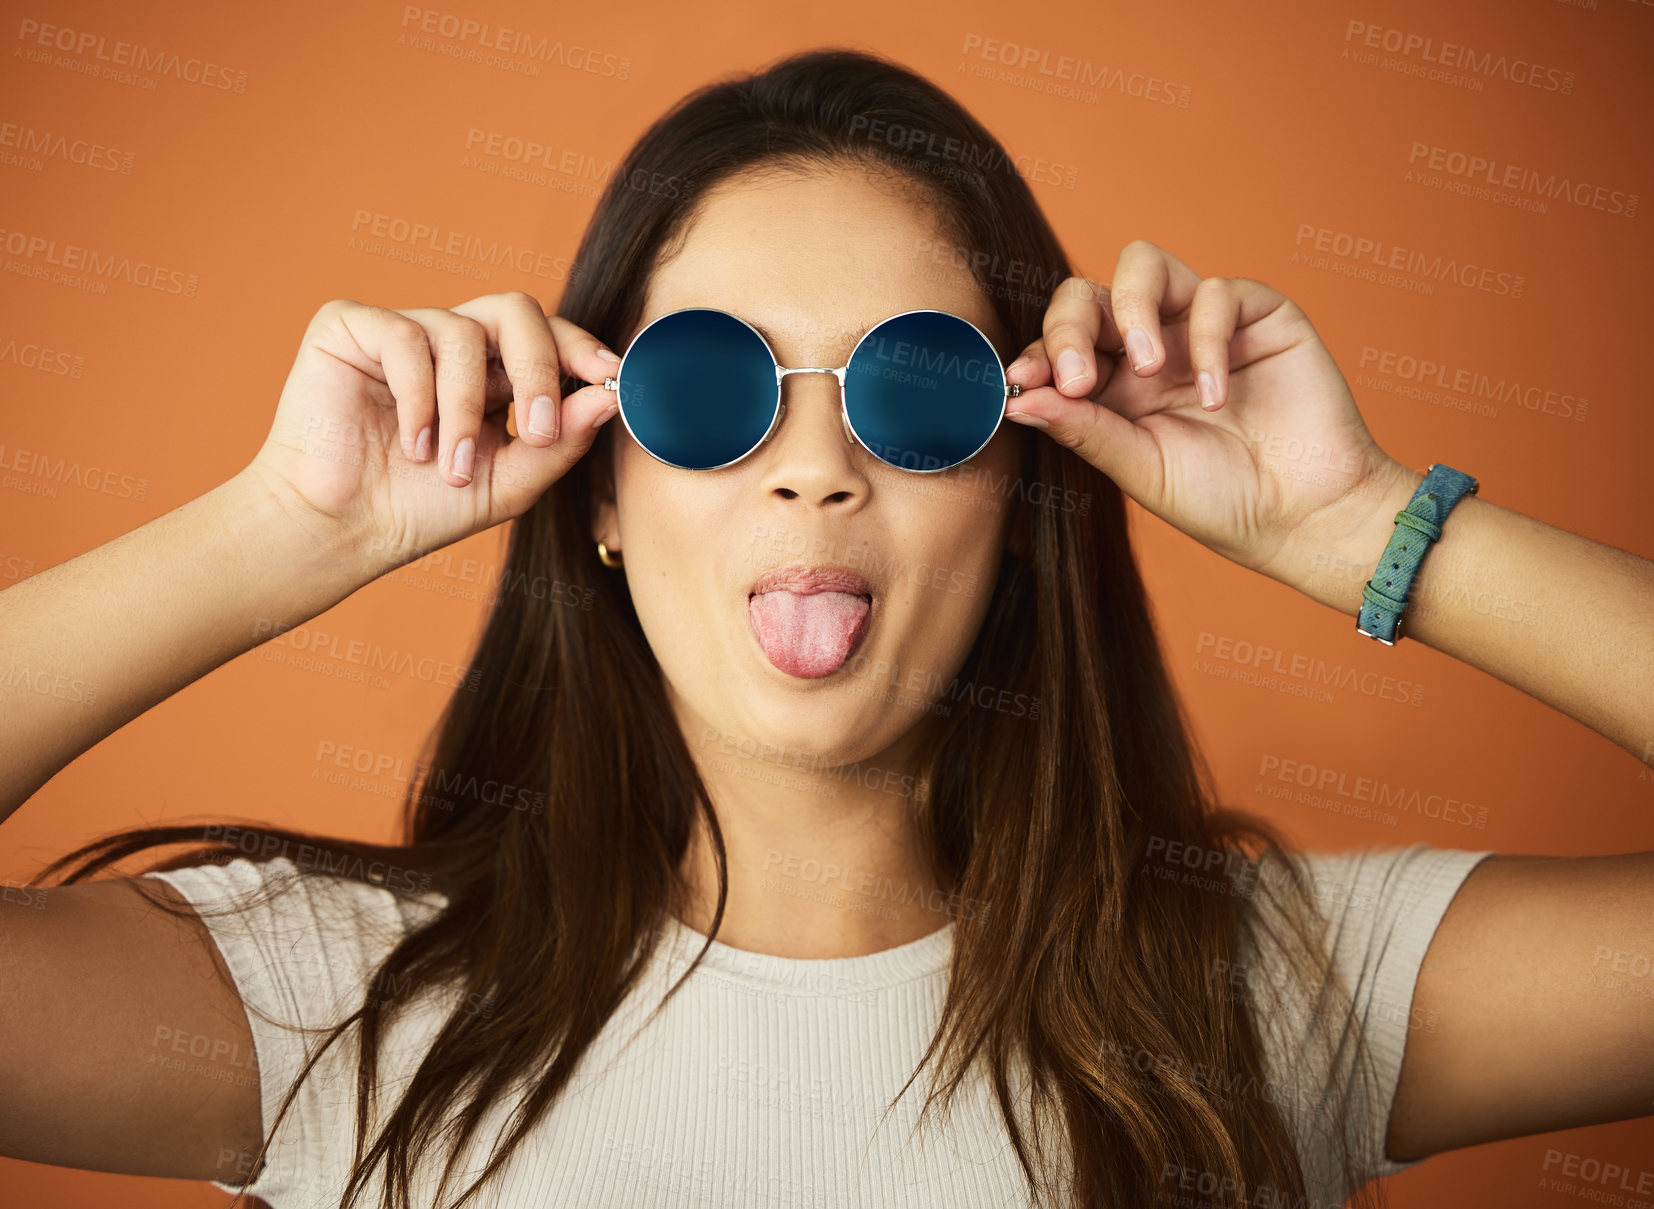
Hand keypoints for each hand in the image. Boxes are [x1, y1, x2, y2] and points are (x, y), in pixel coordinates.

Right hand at [242, 292, 620, 575]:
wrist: (342, 531)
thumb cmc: (421, 510)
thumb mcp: (508, 484)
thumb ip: (560, 442)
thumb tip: (610, 397)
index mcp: (494, 373)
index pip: (547, 335)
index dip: (580, 348)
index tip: (611, 378)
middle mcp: (451, 343)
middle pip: (515, 310)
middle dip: (537, 368)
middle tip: (537, 430)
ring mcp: (402, 331)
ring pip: (462, 333)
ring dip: (465, 408)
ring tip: (448, 466)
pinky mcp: (350, 327)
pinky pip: (405, 336)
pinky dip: (418, 396)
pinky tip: (410, 444)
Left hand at [1002, 240, 1404, 582]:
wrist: (1303, 515)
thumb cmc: (1220, 499)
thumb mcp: (1139, 468)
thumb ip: (1082, 429)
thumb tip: (1016, 399)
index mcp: (1112, 384)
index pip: (1060, 343)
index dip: (1038, 353)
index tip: (1024, 378)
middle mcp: (1151, 345)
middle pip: (1089, 294)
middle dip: (1071, 326)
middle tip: (1079, 377)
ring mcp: (1201, 325)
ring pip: (1144, 266)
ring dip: (1132, 308)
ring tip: (1148, 366)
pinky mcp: (1258, 314)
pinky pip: (1217, 293)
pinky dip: (1207, 340)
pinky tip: (1214, 396)